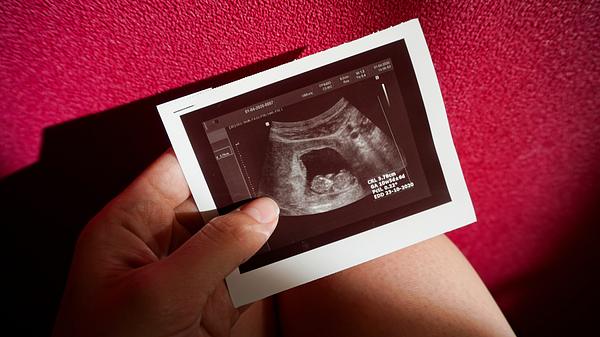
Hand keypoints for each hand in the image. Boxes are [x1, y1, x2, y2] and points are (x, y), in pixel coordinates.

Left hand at [53, 150, 278, 336]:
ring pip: (235, 236)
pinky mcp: (212, 303)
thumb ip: (214, 247)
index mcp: (130, 227)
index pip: (174, 170)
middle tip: (288, 172)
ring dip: (264, 227)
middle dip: (247, 189)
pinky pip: (248, 270)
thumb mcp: (159, 294)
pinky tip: (294, 248)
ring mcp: (189, 274)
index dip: (209, 149)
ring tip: (301, 204)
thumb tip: (261, 211)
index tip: (251, 131)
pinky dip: (271, 262)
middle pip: (211, 200)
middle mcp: (160, 244)